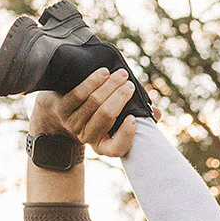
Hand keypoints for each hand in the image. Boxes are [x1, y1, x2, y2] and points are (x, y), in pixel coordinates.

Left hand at [32, 68, 158, 156]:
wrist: (64, 111)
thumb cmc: (100, 115)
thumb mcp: (118, 121)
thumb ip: (139, 117)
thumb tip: (157, 113)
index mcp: (104, 146)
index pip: (117, 148)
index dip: (126, 134)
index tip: (133, 118)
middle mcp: (88, 138)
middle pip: (106, 115)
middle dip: (120, 96)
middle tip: (129, 84)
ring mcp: (73, 124)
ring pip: (94, 101)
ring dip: (109, 85)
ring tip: (120, 74)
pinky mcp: (62, 110)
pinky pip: (79, 94)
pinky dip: (93, 81)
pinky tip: (103, 73)